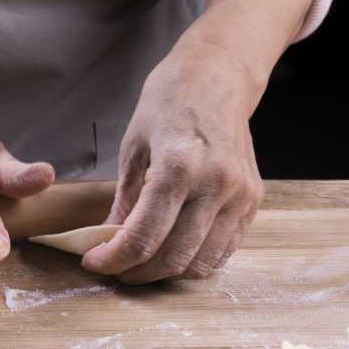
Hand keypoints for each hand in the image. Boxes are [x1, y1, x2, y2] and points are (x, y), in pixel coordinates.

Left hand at [81, 0, 313, 282]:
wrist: (219, 76)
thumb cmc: (171, 101)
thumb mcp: (133, 145)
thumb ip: (123, 200)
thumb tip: (107, 242)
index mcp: (180, 165)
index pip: (144, 237)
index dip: (113, 260)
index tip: (94, 262)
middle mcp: (216, 183)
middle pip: (173, 257)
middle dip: (136, 272)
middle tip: (114, 268)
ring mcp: (240, 194)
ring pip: (200, 262)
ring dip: (165, 273)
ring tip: (140, 263)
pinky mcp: (253, 201)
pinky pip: (223, 251)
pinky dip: (194, 260)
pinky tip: (171, 250)